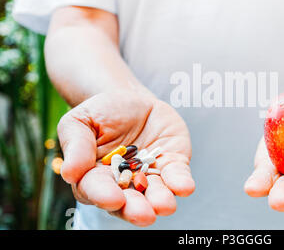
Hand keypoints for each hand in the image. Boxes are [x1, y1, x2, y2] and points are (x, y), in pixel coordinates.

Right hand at [57, 89, 194, 225]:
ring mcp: (150, 176)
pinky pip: (177, 176)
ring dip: (160, 201)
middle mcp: (123, 183)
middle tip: (145, 215)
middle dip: (136, 209)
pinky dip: (180, 183)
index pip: (96, 190)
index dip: (104, 196)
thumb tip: (69, 173)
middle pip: (128, 201)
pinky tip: (184, 187)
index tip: (114, 199)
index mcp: (94, 176)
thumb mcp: (80, 120)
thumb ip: (76, 145)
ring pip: (155, 194)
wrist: (131, 99)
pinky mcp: (172, 165)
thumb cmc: (101, 112)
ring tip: (165, 205)